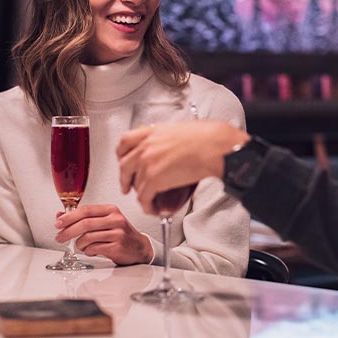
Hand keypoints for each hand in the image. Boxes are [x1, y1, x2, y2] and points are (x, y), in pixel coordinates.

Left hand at [54, 204, 153, 264]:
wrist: (139, 247)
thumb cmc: (119, 233)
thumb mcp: (104, 221)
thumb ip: (84, 218)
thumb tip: (60, 215)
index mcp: (111, 210)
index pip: (86, 210)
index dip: (69, 216)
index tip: (58, 223)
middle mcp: (116, 219)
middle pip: (85, 223)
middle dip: (68, 231)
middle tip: (60, 237)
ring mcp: (117, 233)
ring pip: (87, 238)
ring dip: (79, 244)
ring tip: (81, 246)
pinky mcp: (117, 246)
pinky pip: (93, 249)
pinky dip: (88, 251)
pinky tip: (92, 250)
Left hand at [116, 120, 248, 213]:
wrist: (216, 146)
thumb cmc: (207, 137)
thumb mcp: (181, 129)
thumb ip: (167, 137)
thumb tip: (168, 146)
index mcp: (153, 132)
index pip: (125, 142)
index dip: (122, 155)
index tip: (123, 160)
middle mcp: (146, 146)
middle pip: (124, 165)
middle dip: (125, 178)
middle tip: (128, 185)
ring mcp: (147, 162)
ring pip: (135, 184)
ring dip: (141, 194)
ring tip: (148, 200)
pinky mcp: (153, 179)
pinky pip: (144, 197)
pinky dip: (147, 206)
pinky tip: (153, 208)